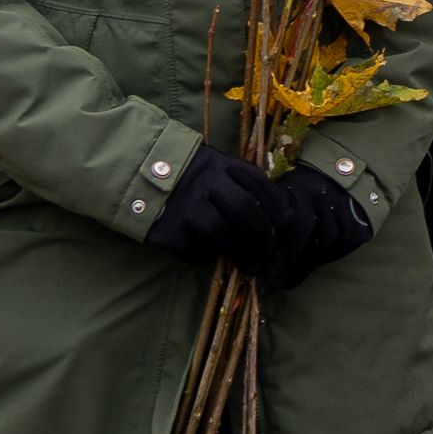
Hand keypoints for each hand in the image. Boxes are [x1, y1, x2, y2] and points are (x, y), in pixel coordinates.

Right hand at [148, 146, 372, 291]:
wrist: (147, 173)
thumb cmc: (196, 175)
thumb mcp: (225, 169)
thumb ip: (250, 187)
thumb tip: (282, 216)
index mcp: (228, 167)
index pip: (261, 188)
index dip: (277, 210)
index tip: (285, 226)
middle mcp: (209, 184)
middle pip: (246, 211)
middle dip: (262, 238)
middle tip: (265, 258)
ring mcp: (189, 206)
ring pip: (222, 232)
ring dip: (239, 252)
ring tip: (247, 266)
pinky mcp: (171, 227)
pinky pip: (196, 248)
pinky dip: (208, 256)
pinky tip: (214, 259)